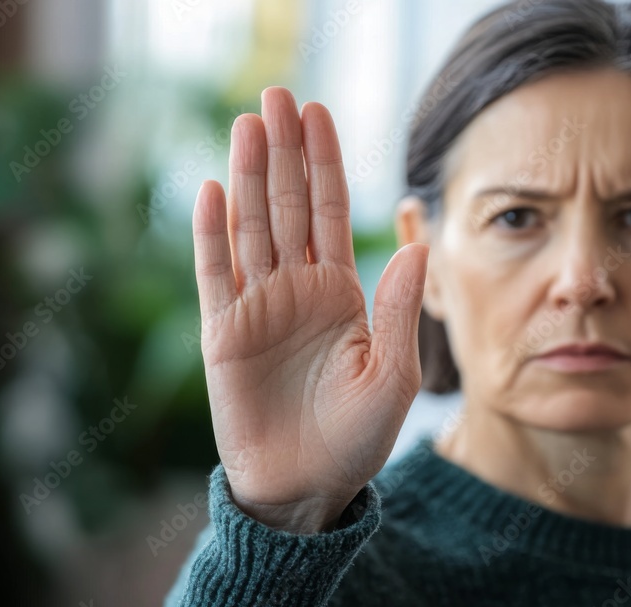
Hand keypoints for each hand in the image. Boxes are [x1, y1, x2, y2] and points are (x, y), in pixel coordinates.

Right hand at [191, 87, 428, 532]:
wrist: (306, 487)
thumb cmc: (356, 437)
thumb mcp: (391, 374)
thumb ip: (400, 309)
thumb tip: (418, 242)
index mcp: (341, 293)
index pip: (332, 214)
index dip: (326, 164)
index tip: (320, 114)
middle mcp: (297, 290)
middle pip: (289, 206)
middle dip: (286, 152)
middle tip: (278, 95)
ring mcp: (258, 307)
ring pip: (252, 227)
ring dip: (251, 175)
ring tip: (250, 124)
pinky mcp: (223, 334)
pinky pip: (215, 273)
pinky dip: (212, 233)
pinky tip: (214, 190)